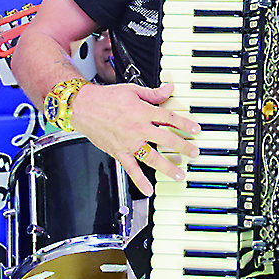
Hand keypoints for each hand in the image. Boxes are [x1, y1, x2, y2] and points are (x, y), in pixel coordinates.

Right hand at [70, 82, 200, 195]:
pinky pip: (130, 169)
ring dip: (167, 166)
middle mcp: (138, 129)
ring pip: (152, 157)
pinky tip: (148, 189)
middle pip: (166, 139)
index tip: (195, 129)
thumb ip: (153, 93)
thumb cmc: (106, 98)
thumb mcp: (132, 90)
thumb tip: (169, 88)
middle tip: (194, 152)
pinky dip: (139, 180)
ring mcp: (129, 142)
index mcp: (143, 112)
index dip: (185, 124)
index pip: (170, 118)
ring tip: (179, 173)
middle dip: (183, 147)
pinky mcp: (118, 152)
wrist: (83, 107)